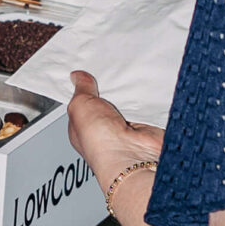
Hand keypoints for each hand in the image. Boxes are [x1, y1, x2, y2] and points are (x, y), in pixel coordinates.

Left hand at [67, 71, 164, 189]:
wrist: (129, 154)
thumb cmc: (99, 141)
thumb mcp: (80, 105)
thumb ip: (81, 89)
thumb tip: (77, 77)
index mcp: (84, 126)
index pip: (84, 102)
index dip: (86, 87)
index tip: (88, 71)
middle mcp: (106, 129)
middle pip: (108, 100)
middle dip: (110, 87)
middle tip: (111, 71)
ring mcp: (127, 127)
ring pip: (128, 101)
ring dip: (129, 92)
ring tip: (127, 78)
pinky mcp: (146, 126)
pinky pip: (147, 105)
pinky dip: (147, 97)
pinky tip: (143, 90)